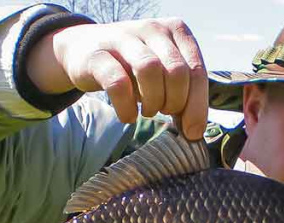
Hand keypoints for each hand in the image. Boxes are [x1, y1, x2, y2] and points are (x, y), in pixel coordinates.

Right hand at [28, 18, 208, 140]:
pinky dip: (126, 107)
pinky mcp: (98, 55)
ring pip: (149, 70)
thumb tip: (195, 131)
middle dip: (175, 102)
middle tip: (165, 112)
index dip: (197, 106)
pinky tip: (128, 115)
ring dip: (153, 101)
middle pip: (176, 72)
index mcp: (176, 31)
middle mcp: (152, 29)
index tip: (192, 132)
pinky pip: (117, 83)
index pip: (196, 71)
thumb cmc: (133, 66)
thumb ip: (183, 93)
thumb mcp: (163, 72)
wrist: (85, 50)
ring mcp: (123, 38)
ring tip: (148, 112)